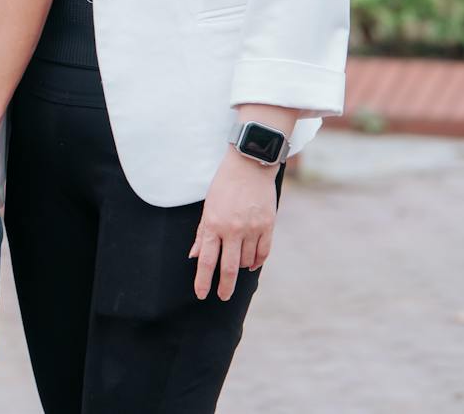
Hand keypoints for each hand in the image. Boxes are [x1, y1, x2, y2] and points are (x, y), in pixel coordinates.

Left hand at [190, 148, 278, 300]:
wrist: (249, 166)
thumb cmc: (224, 186)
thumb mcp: (208, 207)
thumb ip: (203, 234)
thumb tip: (195, 256)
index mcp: (214, 224)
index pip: (207, 260)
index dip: (203, 281)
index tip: (201, 294)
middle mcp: (233, 230)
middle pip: (228, 268)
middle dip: (225, 286)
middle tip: (223, 297)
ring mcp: (252, 229)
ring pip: (246, 261)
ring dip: (240, 267)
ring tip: (235, 263)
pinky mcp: (268, 226)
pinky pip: (263, 253)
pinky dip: (256, 261)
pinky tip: (251, 263)